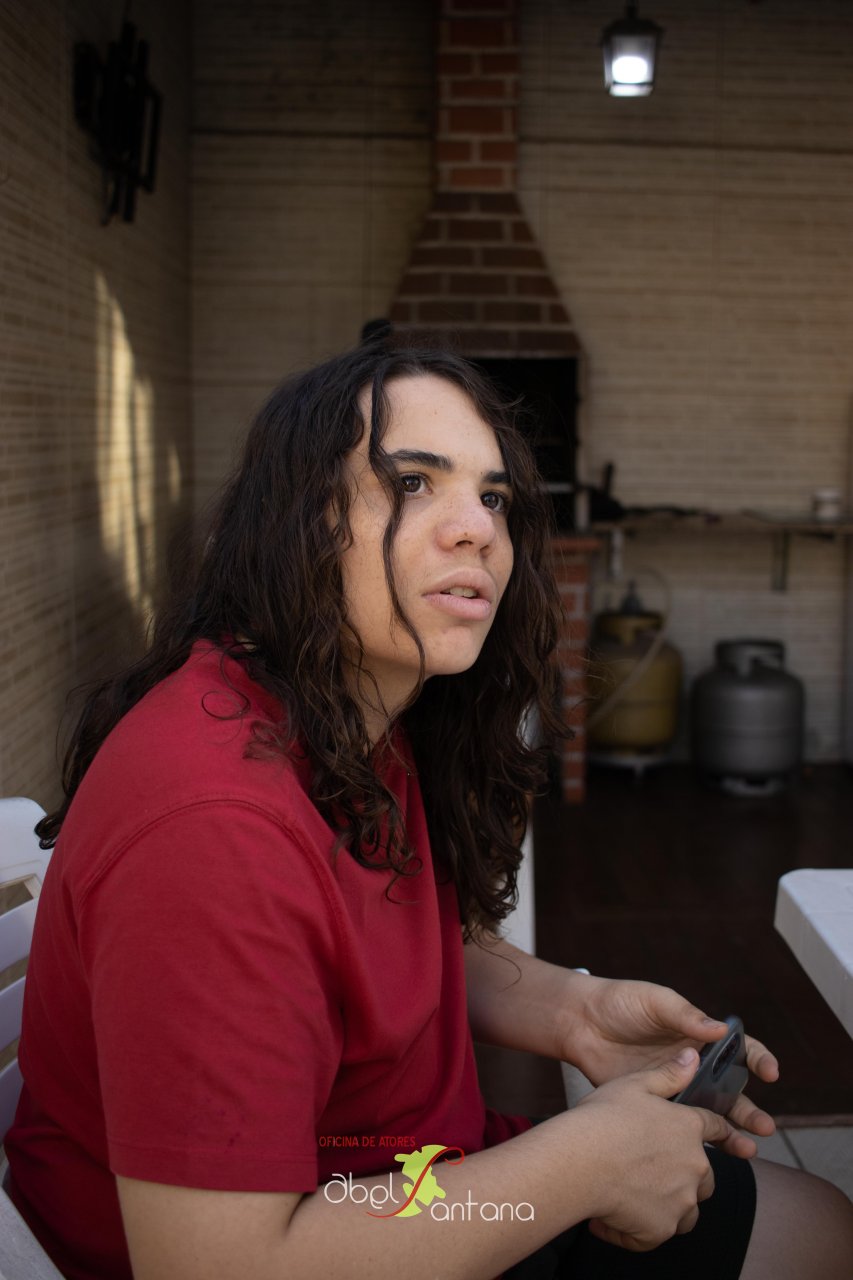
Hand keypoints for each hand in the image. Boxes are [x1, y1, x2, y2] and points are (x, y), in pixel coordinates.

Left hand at [557, 975, 778, 1150]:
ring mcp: (673, 1087)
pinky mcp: (652, 1105)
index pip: (737, 1049)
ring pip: (709, 1114)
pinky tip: (707, 1152)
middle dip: (749, 1109)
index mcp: (697, 1035)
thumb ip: (685, 1015)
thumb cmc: (619, 1002)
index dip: (757, 1059)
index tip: (769, 1073)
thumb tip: (721, 1029)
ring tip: (747, 1149)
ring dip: (730, 1131)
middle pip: (730, 1090)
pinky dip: (695, 1139)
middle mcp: (692, 1065)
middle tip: (764, 1127)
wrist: (579, 1023)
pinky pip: (679, 1125)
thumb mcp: (654, 1001)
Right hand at [572, 1048, 731, 1251]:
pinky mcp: (663, 1229)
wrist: (579, 1163)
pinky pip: (658, 1231)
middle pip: (705, 1176)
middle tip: (651, 1169)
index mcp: (689, 1128)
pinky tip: (613, 1216)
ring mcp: (681, 1200)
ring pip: (686, 1208)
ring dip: (668, 1203)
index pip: (716, 1128)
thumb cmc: (603, 1118)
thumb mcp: (634, 1085)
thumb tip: (694, 1057)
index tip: (722, 1136)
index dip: (718, 1131)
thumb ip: (669, 1074)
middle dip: (686, 1174)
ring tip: (635, 1195)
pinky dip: (640, 1228)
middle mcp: (695, 1166)